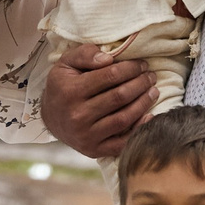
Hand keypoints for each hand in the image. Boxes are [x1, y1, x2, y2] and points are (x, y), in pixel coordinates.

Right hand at [41, 43, 156, 158]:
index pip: (110, 76)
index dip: (130, 68)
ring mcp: (86, 135)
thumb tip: (108, 58)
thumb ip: (85, 54)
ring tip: (153, 92)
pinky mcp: (93, 150)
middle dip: (140, 84)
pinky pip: (122, 142)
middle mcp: (78, 115)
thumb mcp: (66, 64)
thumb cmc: (63, 86)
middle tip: (151, 77)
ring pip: (124, 118)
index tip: (142, 65)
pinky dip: (138, 129)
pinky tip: (149, 116)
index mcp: (71, 91)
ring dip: (143, 103)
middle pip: (120, 97)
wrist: (50, 118)